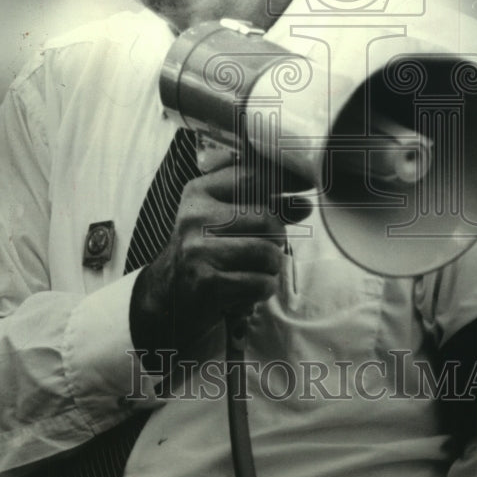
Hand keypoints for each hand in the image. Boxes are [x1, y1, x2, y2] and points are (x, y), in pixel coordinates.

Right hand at [129, 163, 307, 361]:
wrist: (169, 299)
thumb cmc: (207, 254)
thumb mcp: (228, 222)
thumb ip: (266, 208)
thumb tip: (305, 205)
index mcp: (199, 192)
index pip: (253, 176)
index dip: (286, 181)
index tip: (307, 186)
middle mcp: (195, 217)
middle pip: (267, 219)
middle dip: (276, 240)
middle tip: (262, 252)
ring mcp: (197, 250)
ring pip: (267, 253)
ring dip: (269, 269)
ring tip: (252, 272)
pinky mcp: (206, 283)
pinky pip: (260, 283)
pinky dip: (261, 290)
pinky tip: (244, 291)